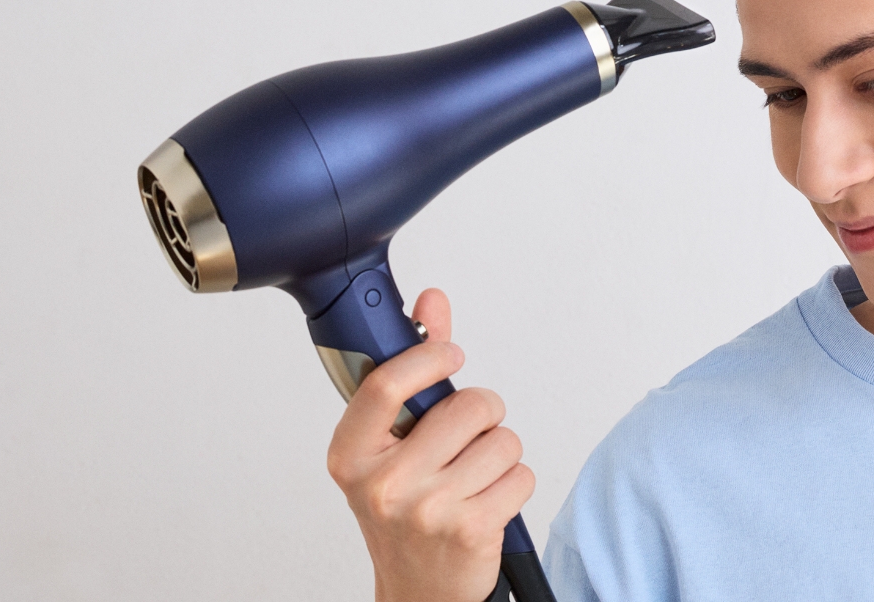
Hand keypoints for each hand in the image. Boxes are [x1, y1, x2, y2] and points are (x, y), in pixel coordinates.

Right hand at [326, 288, 535, 601]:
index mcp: (352, 455)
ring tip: (473, 478)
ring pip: (503, 440)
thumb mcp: (394, 445)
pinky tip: (487, 503)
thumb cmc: (405, 509)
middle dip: (482, 416)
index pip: (388, 381)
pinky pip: (521, 474)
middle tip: (464, 441)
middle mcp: (384, 483)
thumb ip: (415, 370)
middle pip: (470, 405)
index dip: (429, 355)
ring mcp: (427, 509)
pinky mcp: (471, 530)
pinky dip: (514, 484)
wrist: (418, 591)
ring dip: (500, 454)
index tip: (449, 354)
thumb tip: (432, 302)